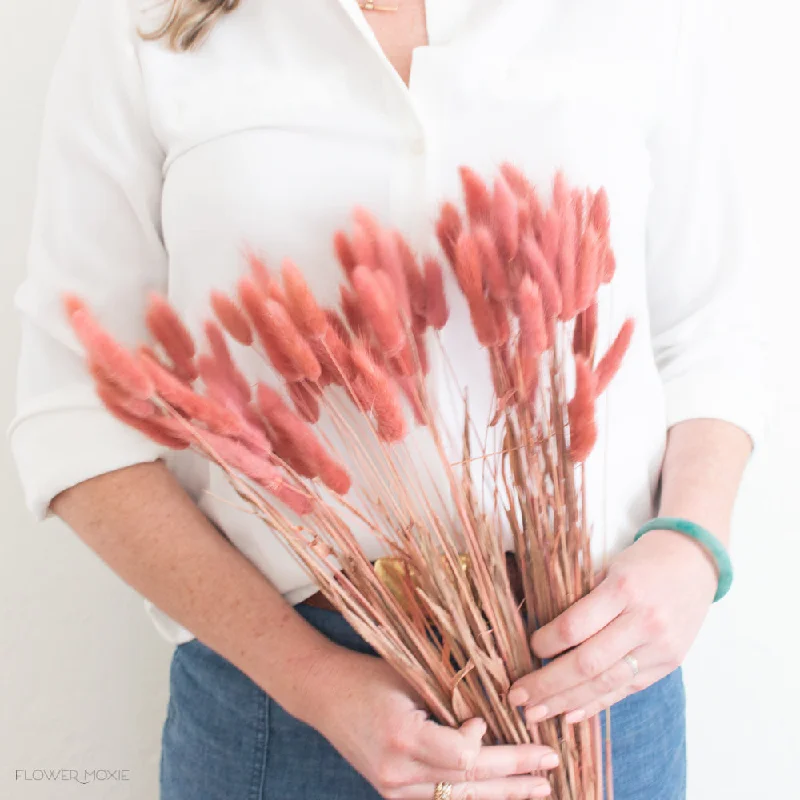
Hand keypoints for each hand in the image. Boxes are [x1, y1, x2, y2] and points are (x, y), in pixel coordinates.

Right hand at [309, 647, 558, 798]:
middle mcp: (397, 771)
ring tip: (538, 790)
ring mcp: (393, 789)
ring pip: (459, 799)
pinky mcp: (393, 793)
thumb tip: (492, 712)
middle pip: (468, 781)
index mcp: (402, 735)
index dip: (486, 744)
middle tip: (551, 767)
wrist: (324, 694)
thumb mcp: (409, 676)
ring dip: (502, 794)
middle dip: (515, 775)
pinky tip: (500, 794)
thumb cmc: (369, 675)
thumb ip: (448, 697)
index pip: (462, 756)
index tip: (487, 720)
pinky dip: (473, 797)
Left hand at [507, 529, 717, 724]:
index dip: (547, 642)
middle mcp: (644, 621)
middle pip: (588, 663)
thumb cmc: (642, 561)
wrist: (695, 560)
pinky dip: (597, 703)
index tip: (528, 648)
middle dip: (548, 684)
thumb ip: (583, 599)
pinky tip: (571, 714)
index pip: (576, 625)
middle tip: (517, 697)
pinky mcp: (669, 663)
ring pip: (606, 683)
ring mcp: (660, 647)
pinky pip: (627, 689)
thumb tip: (543, 635)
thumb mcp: (609, 567)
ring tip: (536, 713)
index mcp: (623, 589)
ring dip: (567, 702)